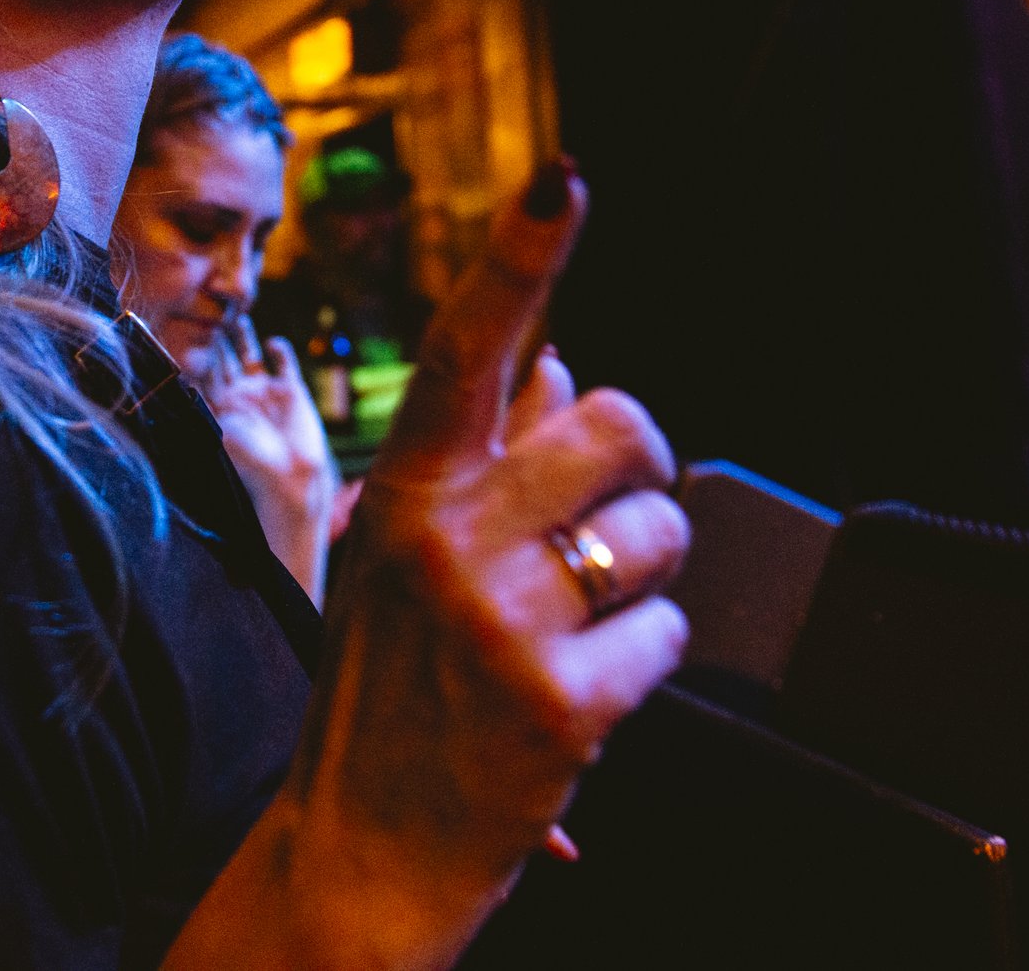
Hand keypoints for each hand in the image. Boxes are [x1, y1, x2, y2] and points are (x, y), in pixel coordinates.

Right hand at [169, 165, 687, 968]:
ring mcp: (498, 617)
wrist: (359, 848)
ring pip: (660, 532)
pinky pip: (668, 633)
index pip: (471, 345)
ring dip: (642, 581)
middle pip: (620, 426)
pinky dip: (643, 665)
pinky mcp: (557, 701)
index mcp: (403, 487)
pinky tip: (583, 698)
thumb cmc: (388, 688)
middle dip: (637, 478)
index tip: (564, 179)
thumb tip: (560, 361)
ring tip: (576, 632)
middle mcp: (442, 535)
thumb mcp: (401, 557)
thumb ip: (483, 458)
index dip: (524, 256)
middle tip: (594, 539)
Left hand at [204, 316, 339, 601]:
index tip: (179, 320)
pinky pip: (282, 363)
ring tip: (234, 311)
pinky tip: (270, 342)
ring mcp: (263, 390)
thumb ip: (195, 411)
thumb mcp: (214, 435)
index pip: (198, 368)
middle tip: (204, 303)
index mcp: (215, 405)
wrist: (291, 481)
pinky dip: (277, 350)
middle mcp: (236, 394)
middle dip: (213, 331)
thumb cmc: (250, 466)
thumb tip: (162, 394)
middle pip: (221, 355)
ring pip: (248, 353)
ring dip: (242, 333)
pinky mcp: (290, 390)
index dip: (191, 346)